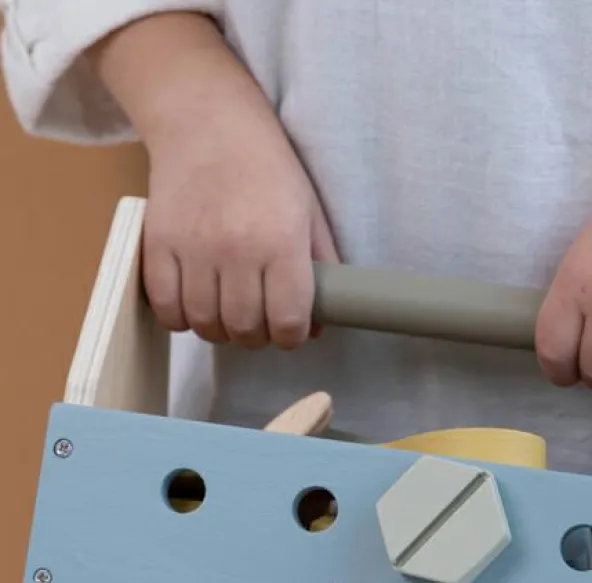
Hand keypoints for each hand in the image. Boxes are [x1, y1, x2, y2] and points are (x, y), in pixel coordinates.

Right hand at [143, 103, 336, 349]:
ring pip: (205, 324)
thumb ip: (319, 268)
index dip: (291, 336)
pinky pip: (166, 307)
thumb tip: (315, 325)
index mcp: (281, 242)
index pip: (288, 321)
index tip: (290, 331)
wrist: (207, 121)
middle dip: (257, 336)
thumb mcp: (309, 212)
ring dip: (220, 330)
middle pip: (245, 328)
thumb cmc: (268, 167)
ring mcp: (193, 248)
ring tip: (227, 315)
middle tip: (259, 323)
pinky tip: (194, 306)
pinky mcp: (158, 243)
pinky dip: (181, 318)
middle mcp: (237, 250)